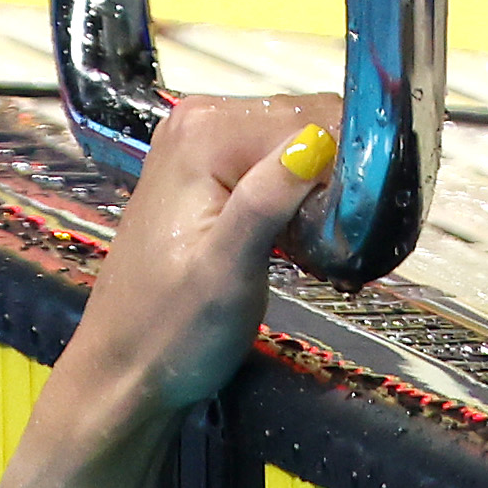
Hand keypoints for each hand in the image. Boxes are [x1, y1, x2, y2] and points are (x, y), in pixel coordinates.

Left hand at [42, 93, 326, 437]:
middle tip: (346, 235)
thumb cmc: (170, 331)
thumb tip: (316, 142)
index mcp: (203, 132)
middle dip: (340, 174)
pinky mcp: (211, 174)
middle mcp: (200, 123)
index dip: (350, 164)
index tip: (362, 218)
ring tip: (327, 239)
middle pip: (309, 123)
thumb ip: (266, 201)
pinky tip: (304, 235)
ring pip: (300, 145)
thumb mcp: (226, 271)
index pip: (313, 117)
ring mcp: (202, 146)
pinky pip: (278, 165)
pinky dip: (303, 196)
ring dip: (327, 187)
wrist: (125, 370)